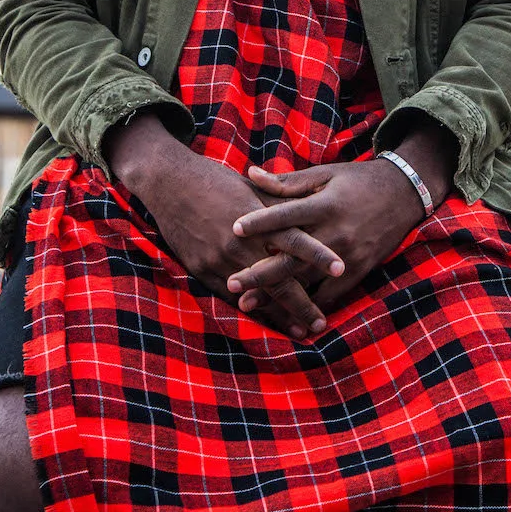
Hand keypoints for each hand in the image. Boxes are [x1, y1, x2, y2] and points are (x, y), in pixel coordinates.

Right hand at [103, 112, 343, 337]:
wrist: (170, 183)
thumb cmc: (215, 181)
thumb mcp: (251, 189)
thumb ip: (279, 204)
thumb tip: (310, 209)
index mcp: (258, 219)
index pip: (296, 240)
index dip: (318, 255)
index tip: (340, 268)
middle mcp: (241, 242)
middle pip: (278, 278)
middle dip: (301, 304)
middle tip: (321, 323)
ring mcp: (220, 259)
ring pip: (254, 294)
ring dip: (277, 315)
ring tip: (298, 330)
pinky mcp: (202, 269)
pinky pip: (229, 297)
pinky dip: (249, 310)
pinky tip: (264, 322)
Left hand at [228, 123, 456, 316]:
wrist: (403, 195)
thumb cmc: (358, 181)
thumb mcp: (324, 175)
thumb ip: (286, 182)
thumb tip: (250, 174)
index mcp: (324, 205)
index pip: (287, 214)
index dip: (260, 221)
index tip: (234, 228)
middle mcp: (335, 233)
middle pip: (292, 257)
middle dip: (260, 273)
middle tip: (231, 283)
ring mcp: (347, 256)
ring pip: (306, 281)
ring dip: (277, 295)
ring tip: (248, 305)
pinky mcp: (358, 271)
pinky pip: (330, 294)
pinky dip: (308, 306)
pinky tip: (287, 317)